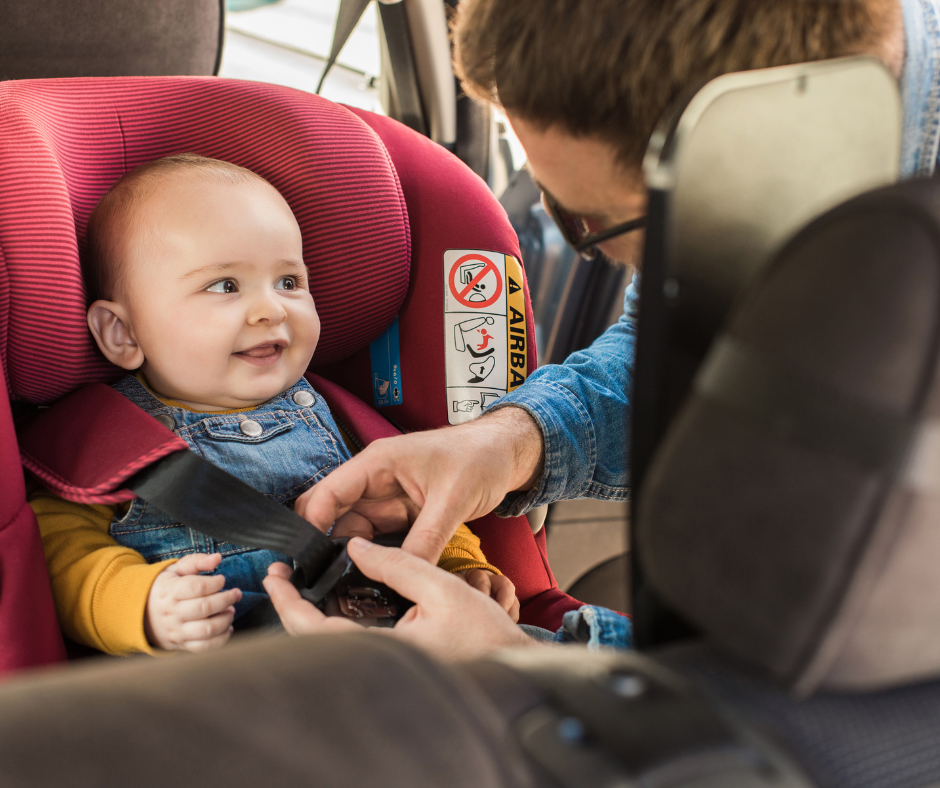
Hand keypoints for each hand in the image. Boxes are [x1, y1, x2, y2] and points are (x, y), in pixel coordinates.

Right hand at [144, 553, 241, 652]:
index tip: (222, 579)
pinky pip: (204, 647)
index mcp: (170, 592)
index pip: (196, 587)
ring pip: (207, 629)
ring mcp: (177, 631)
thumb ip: (196, 561)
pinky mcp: (182, 645)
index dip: (214, 582)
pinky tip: (227, 627)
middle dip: (226, 599)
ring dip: (226, 619)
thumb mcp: (175, 570)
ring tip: (230, 610)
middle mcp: (172, 613)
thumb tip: (217, 558)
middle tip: (236, 594)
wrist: (141, 614)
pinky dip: (221, 639)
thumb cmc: (164, 589)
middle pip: (205, 608)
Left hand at [263, 539, 538, 661]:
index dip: (288, 602)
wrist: (512, 663)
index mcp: (384, 650)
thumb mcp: (443, 587)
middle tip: (282, 575)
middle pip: (315, 640)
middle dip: (292, 606)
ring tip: (304, 580)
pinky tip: (339, 597)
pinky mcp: (393, 662)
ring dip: (312, 612)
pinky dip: (336, 619)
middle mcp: (378, 663)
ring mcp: (384, 665)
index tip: (275, 576)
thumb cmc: (485, 634)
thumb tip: (357, 547)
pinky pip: (352, 642)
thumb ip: (398, 564)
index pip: (315, 630)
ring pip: (332, 641)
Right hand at [294, 407, 544, 562]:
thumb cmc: (480, 458)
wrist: (506, 454)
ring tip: (349, 586)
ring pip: (354, 531)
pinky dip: (375, 557)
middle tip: (325, 582)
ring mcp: (387, 498)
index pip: (328, 493)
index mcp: (378, 463)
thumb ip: (426, 539)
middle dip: (326, 546)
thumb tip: (405, 574)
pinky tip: (375, 577)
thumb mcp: (453, 500)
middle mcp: (376, 480)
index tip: (307, 561)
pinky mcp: (401, 513)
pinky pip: (378, 538)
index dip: (312, 525)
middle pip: (333, 514)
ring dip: (352, 556)